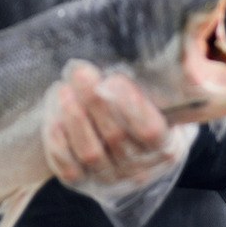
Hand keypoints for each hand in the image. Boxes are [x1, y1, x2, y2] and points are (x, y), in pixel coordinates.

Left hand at [42, 60, 197, 226]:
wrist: (135, 150)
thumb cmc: (152, 112)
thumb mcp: (170, 97)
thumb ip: (171, 77)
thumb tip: (172, 43)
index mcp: (166, 146)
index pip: (149, 130)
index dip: (130, 104)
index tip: (113, 78)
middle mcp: (140, 169)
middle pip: (115, 136)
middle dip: (93, 100)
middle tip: (79, 71)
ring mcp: (111, 179)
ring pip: (90, 152)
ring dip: (73, 118)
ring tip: (63, 89)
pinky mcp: (84, 183)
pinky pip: (68, 168)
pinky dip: (57, 142)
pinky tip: (53, 115)